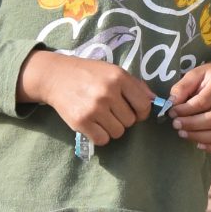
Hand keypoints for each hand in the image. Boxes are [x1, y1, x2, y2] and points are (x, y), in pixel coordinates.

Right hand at [18, 49, 151, 144]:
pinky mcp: (80, 121)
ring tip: (102, 117)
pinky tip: (93, 124)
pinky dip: (100, 135)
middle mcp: (107, 92)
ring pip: (118, 132)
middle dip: (124, 119)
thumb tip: (155, 100)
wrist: (56, 76)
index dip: (141, 112)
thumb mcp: (113, 71)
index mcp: (118, 77)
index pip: (143, 105)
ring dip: (112, 128)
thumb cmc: (88, 73)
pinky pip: (102, 140)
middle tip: (112, 111)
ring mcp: (94, 108)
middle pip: (130, 121)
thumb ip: (135, 85)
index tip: (133, 111)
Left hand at [169, 59, 210, 153]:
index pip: (203, 102)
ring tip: (183, 133)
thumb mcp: (195, 74)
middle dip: (191, 125)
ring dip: (198, 137)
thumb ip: (182, 87)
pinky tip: (198, 143)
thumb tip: (172, 103)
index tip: (172, 112)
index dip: (185, 110)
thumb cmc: (210, 78)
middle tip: (176, 124)